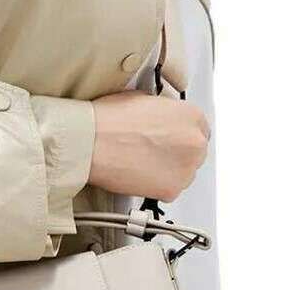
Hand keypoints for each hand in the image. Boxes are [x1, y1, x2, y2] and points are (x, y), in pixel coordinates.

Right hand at [86, 90, 210, 201]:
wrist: (91, 143)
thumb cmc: (109, 120)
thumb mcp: (143, 98)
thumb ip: (163, 111)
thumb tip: (161, 118)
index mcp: (191, 116)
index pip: (199, 129)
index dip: (181, 134)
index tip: (171, 139)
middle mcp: (195, 142)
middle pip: (194, 152)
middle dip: (176, 153)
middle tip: (152, 151)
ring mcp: (186, 168)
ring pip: (183, 173)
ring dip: (168, 170)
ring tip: (141, 163)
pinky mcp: (171, 190)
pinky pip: (169, 191)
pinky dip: (156, 186)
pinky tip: (138, 175)